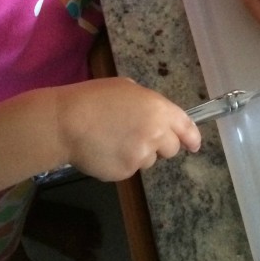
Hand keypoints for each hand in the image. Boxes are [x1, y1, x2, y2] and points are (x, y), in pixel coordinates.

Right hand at [54, 77, 200, 179]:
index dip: (192, 138)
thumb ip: (147, 104)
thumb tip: (154, 116)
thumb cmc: (93, 98)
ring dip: (138, 154)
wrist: (66, 122)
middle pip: (171, 149)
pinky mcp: (125, 172)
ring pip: (148, 160)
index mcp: (159, 110)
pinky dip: (121, 163)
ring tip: (114, 140)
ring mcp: (141, 156)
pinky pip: (129, 169)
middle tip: (139, 137)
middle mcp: (156, 134)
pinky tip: (104, 150)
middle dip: (160, 145)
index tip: (193, 144)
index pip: (186, 128)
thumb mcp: (126, 88)